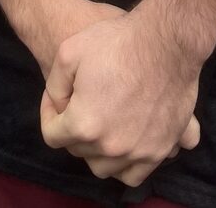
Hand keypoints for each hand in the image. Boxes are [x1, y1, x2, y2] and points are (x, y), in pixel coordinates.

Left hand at [39, 3, 200, 186]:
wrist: (166, 42)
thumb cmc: (117, 42)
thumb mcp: (68, 53)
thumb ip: (54, 87)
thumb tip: (59, 108)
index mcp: (84, 124)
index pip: (52, 136)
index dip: (49, 113)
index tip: (59, 97)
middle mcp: (110, 146)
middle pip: (78, 151)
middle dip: (73, 129)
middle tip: (81, 104)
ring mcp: (137, 152)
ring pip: (104, 168)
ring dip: (96, 151)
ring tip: (100, 124)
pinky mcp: (160, 150)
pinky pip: (134, 174)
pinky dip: (124, 165)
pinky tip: (121, 140)